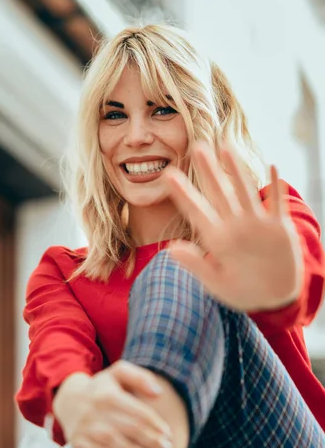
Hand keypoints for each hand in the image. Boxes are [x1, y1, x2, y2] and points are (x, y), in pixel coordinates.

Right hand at [53, 360, 172, 447]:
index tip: (168, 434)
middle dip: (151, 440)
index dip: (156, 425)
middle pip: (129, 428)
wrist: (68, 400)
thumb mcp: (118, 373)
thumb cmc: (101, 388)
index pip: (139, 413)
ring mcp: (85, 427)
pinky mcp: (76, 441)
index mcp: (109, 394)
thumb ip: (140, 378)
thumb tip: (158, 393)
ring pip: (114, 442)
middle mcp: (96, 411)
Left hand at [164, 142, 303, 310]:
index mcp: (217, 240)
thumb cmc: (243, 292)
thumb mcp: (217, 283)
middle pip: (219, 193)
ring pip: (245, 192)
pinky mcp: (279, 229)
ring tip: (226, 147)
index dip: (183, 193)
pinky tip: (273, 167)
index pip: (197, 211)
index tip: (167, 175)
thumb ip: (196, 265)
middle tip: (196, 147)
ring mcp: (257, 225)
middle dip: (208, 171)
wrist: (274, 300)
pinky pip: (277, 205)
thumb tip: (170, 249)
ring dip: (237, 170)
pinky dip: (276, 188)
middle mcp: (235, 227)